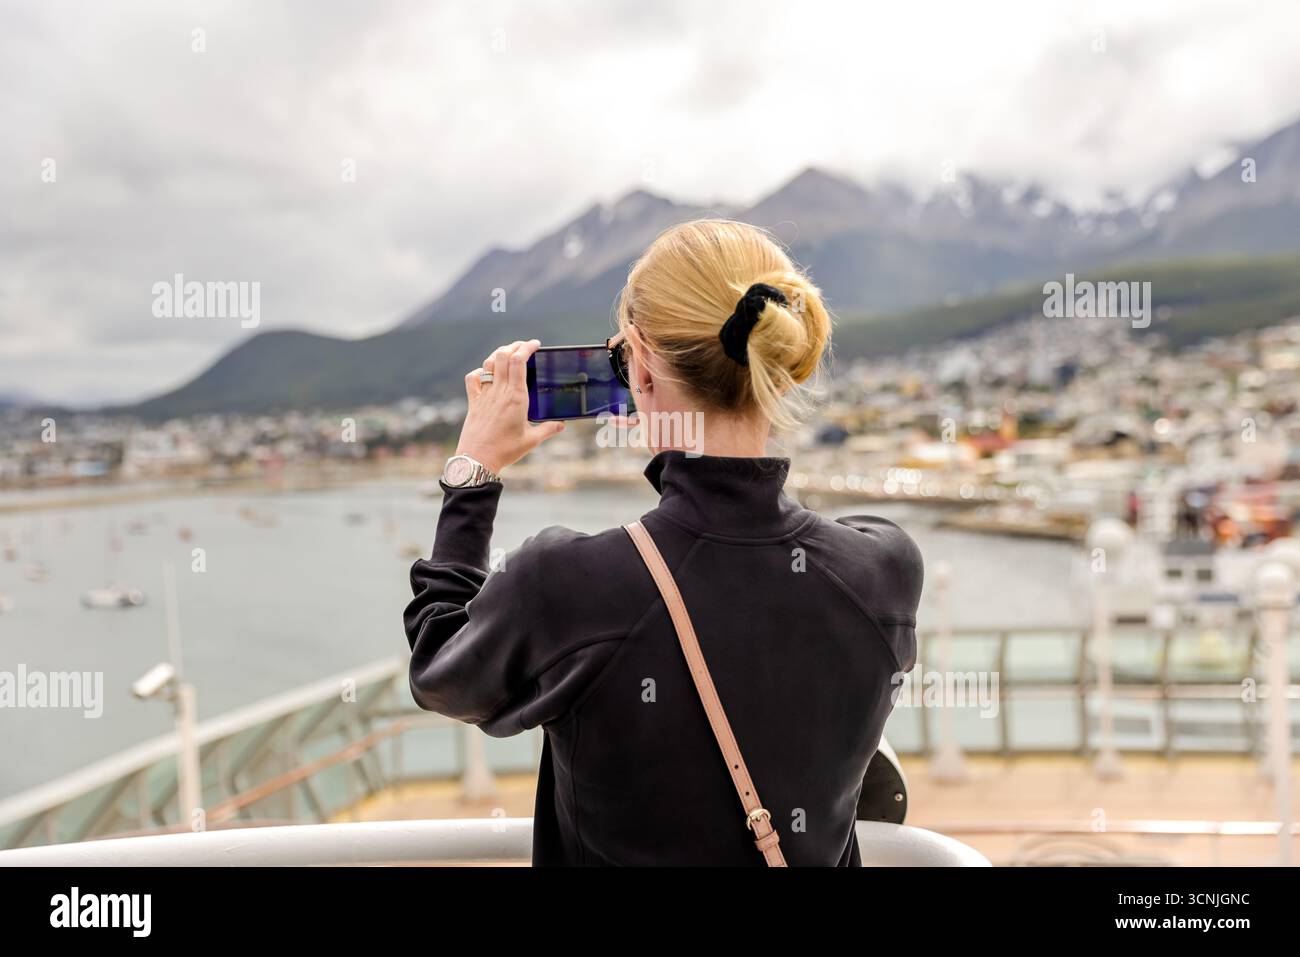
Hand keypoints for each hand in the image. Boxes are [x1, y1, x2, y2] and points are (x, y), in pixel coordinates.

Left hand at [455, 339, 564, 473]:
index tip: (535, 344)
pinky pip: (473, 379)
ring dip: (499, 353)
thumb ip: (548, 430)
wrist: (477, 459)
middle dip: (515, 345)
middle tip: (524, 346)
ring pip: (489, 363)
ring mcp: (485, 395)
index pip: (519, 362)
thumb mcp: (531, 441)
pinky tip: (485, 373)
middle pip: (504, 356)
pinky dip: (479, 371)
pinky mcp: (473, 402)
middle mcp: (500, 392)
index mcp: (517, 398)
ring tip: (508, 352)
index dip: (527, 348)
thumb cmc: (505, 451)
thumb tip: (562, 425)